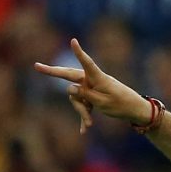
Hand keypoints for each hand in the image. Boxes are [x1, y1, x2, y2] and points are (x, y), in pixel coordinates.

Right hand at [34, 38, 150, 133]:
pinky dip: (84, 117)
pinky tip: (84, 130)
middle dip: (53, 73)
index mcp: (98, 78)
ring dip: (81, 111)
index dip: (79, 52)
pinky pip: (83, 106)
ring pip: (76, 97)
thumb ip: (85, 94)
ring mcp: (91, 88)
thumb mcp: (102, 102)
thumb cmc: (121, 104)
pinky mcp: (92, 97)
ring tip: (89, 124)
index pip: (86, 63)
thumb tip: (69, 88)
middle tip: (36, 66)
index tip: (73, 40)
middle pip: (69, 77)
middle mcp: (92, 80)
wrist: (134, 110)